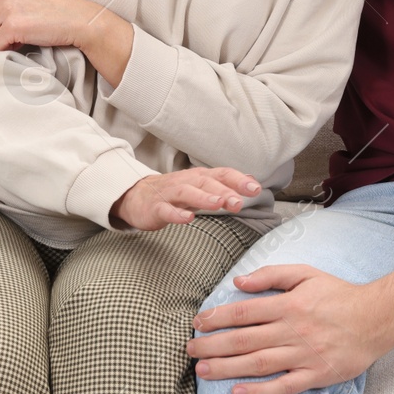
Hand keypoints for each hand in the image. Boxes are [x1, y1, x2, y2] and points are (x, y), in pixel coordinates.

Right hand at [110, 168, 262, 230]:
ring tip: (218, 204)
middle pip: (207, 183)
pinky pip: (166, 210)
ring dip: (203, 198)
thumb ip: (225, 184)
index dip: (239, 180)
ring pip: (187, 193)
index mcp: (199, 177)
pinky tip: (187, 218)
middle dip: (224, 191)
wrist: (137, 196)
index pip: (222, 174)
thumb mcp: (201, 186)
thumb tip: (252, 180)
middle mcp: (186, 182)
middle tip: (240, 201)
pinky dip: (177, 214)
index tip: (255, 189)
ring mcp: (169, 194)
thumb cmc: (174, 193)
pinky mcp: (156, 208)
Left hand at [186, 266, 392, 393]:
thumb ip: (271, 275)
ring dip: (227, 368)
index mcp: (289, 304)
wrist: (376, 319)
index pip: (245, 312)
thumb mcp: (306, 273)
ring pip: (258, 364)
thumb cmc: (339, 295)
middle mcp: (293, 330)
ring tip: (203, 369)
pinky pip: (283, 386)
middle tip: (190, 349)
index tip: (198, 322)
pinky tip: (238, 392)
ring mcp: (304, 355)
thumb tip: (239, 282)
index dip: (218, 317)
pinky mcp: (315, 375)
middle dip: (213, 345)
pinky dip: (259, 392)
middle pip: (245, 340)